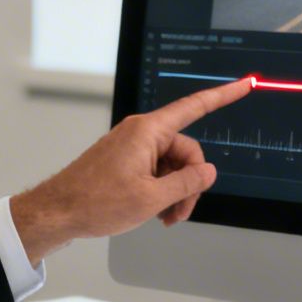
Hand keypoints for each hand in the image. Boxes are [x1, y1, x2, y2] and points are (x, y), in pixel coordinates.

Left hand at [11, 77, 251, 263]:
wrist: (58, 212)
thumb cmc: (94, 202)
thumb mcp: (151, 198)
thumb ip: (186, 183)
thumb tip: (208, 172)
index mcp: (147, 132)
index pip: (194, 107)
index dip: (222, 96)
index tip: (243, 84)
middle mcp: (140, 134)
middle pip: (185, 151)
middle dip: (189, 183)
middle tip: (181, 213)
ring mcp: (131, 147)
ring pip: (171, 165)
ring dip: (175, 192)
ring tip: (165, 217)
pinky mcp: (124, 161)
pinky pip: (155, 171)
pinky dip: (160, 191)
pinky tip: (155, 212)